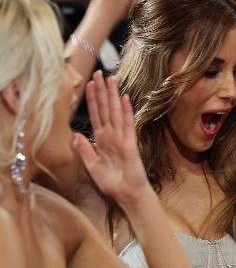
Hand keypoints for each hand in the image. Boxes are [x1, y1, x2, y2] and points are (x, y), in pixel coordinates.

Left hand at [73, 71, 150, 206]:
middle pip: (105, 109)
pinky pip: (127, 125)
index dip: (92, 99)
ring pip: (115, 112)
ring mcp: (121, 137)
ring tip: (111, 79)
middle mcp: (111, 135)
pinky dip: (125, 112)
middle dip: (101, 91)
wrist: (127, 194)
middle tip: (99, 73)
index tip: (88, 83)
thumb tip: (74, 133)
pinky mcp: (129, 144)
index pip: (95, 115)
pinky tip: (124, 99)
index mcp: (101, 139)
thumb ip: (84, 149)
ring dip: (112, 96)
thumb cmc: (112, 182)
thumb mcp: (92, 166)